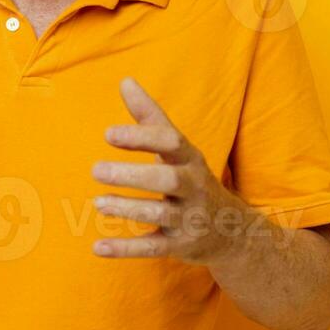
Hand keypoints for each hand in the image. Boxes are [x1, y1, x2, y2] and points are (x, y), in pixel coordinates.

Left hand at [90, 76, 253, 264]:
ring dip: (128, 209)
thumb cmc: (192, 179)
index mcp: (190, 159)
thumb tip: (125, 80)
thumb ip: (149, 116)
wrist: (233, 231)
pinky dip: (125, 249)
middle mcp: (192, 187)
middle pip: (167, 179)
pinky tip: (98, 248)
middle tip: (96, 170)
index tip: (108, 134)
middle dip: (133, 175)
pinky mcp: (180, 246)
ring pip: (159, 215)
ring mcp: (188, 218)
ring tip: (99, 203)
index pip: (170, 142)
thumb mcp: (178, 147)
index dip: (141, 138)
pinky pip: (152, 249)